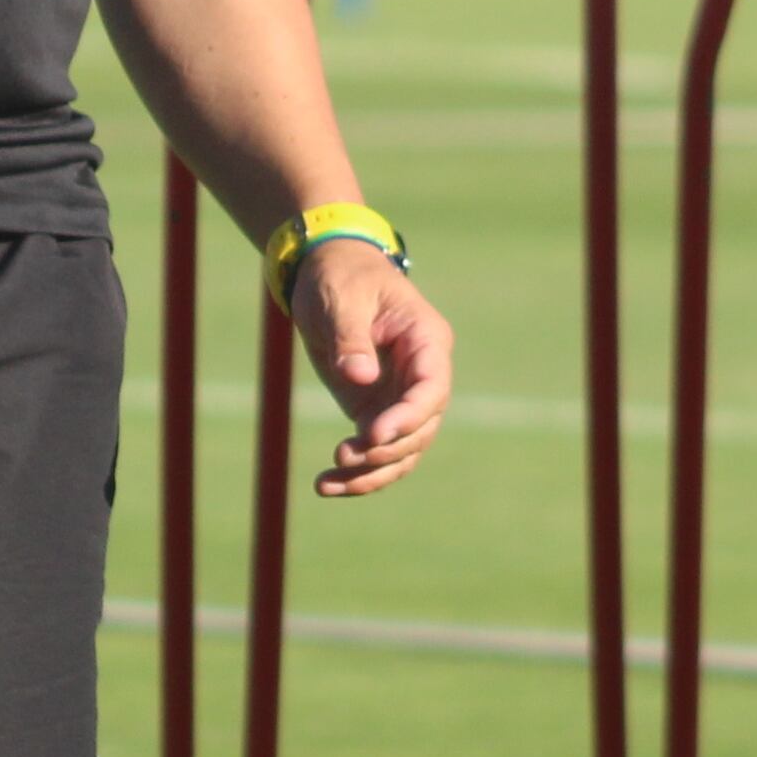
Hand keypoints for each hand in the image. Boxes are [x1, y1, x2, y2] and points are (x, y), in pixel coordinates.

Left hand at [287, 242, 451, 498]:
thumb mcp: (342, 298)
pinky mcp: (375, 409)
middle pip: (421, 428)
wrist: (326, 272)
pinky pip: (376, 450)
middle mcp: (421, 374)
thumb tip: (360, 377)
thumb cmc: (340, 276)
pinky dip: (356, 473)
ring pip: (402, 450)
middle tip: (345, 454)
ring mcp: (400, 396)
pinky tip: (324, 485)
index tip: (373, 434)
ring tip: (328, 481)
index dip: (408, 417)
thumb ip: (351, 337)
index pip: (432, 389)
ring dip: (371, 472)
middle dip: (387, 449)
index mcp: (427, 341)